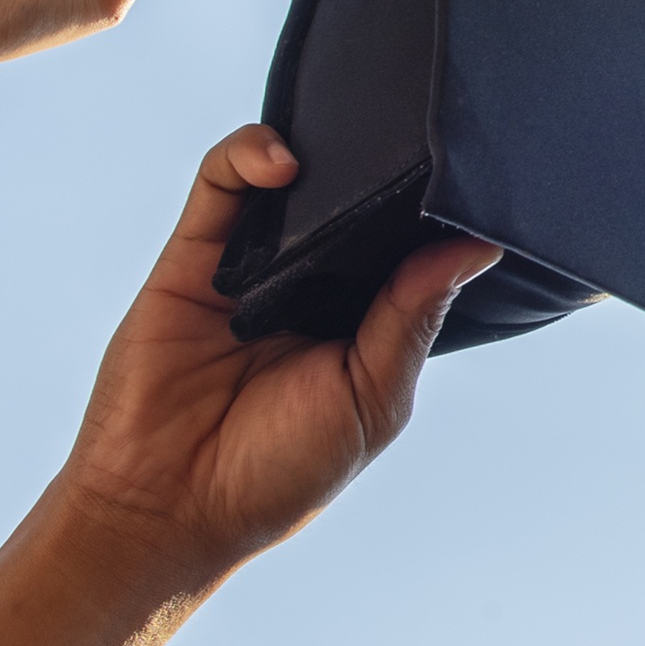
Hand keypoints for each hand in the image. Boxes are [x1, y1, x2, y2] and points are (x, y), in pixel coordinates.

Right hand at [0, 128, 499, 645]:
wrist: (168, 508)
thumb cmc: (276, 474)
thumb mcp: (370, 399)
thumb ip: (412, 318)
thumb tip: (476, 248)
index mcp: (364, 321)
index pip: (406, 244)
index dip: (431, 210)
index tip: (467, 176)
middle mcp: (311, 285)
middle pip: (351, 198)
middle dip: (382, 163)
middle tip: (417, 137)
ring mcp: (251, 265)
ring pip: (287, 177)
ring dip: (321, 147)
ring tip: (353, 144)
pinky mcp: (192, 255)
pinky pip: (220, 184)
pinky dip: (250, 154)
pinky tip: (283, 162)